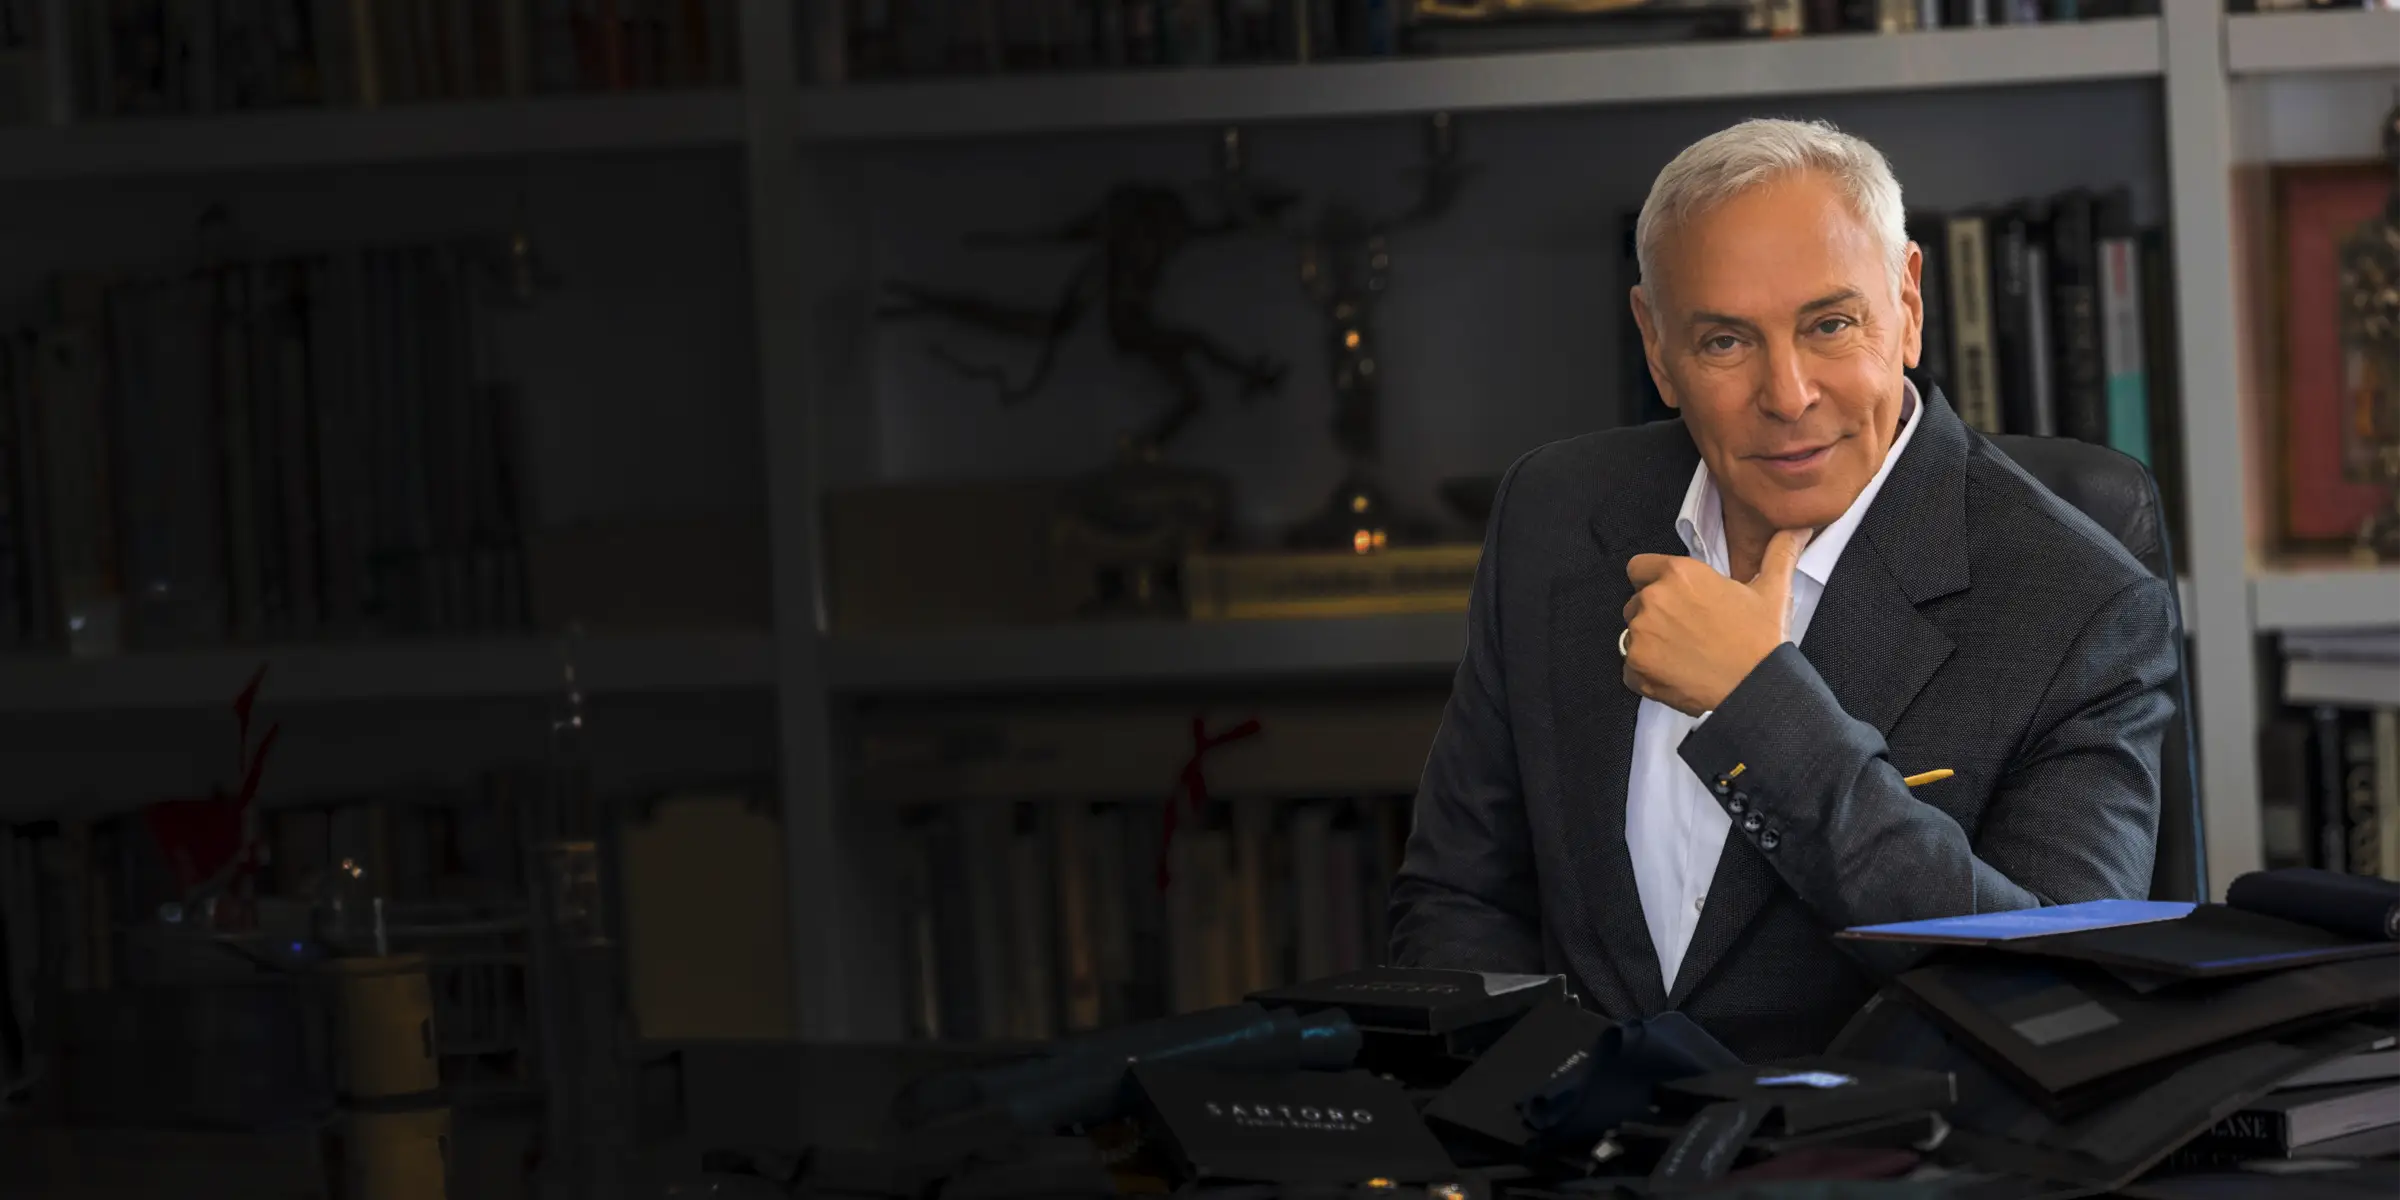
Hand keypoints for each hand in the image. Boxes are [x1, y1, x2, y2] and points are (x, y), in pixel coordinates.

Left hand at [1622, 528, 1809, 715]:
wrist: (1756, 690)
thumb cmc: (1762, 641)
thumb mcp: (1773, 589)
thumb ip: (1778, 552)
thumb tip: (1798, 527)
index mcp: (1679, 573)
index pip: (1639, 568)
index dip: (1655, 581)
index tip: (1674, 598)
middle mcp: (1653, 599)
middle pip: (1635, 602)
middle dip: (1655, 614)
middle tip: (1688, 631)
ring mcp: (1641, 635)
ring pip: (1633, 634)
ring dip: (1651, 643)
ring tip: (1686, 653)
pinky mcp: (1636, 667)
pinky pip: (1629, 667)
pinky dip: (1647, 672)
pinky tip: (1677, 674)